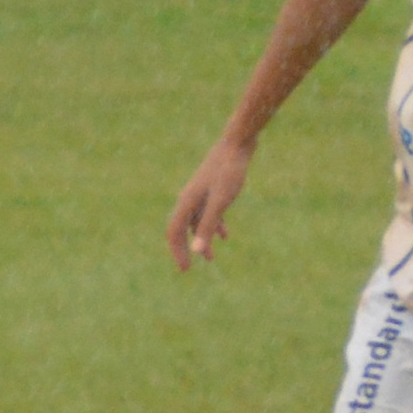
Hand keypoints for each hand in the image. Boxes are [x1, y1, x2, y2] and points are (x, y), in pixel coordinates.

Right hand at [167, 138, 253, 269]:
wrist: (237, 144)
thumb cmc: (229, 172)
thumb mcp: (220, 202)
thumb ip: (208, 226)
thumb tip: (197, 252)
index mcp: (187, 201)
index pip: (174, 231)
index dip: (177, 251)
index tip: (185, 268)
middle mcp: (189, 198)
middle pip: (180, 228)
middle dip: (185, 248)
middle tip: (187, 268)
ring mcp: (200, 193)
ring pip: (195, 222)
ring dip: (201, 239)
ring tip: (210, 258)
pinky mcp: (211, 188)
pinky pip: (207, 212)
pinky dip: (214, 226)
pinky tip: (225, 236)